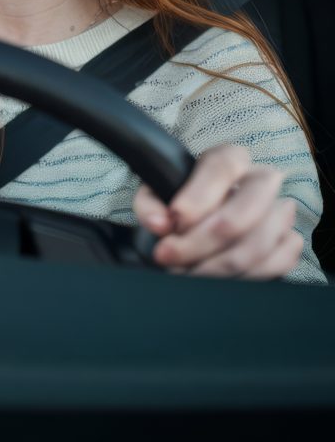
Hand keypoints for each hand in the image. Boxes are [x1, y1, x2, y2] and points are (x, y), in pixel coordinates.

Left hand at [133, 143, 302, 278]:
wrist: (202, 229)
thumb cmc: (181, 207)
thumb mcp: (157, 197)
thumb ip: (151, 204)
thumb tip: (159, 223)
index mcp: (228, 160)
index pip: (223, 167)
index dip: (198, 196)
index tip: (174, 221)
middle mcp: (260, 181)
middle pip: (251, 203)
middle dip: (207, 238)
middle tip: (171, 256)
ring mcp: (279, 211)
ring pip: (263, 239)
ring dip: (220, 265)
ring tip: (187, 274)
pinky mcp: (288, 242)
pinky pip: (279, 261)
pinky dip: (246, 278)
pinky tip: (218, 281)